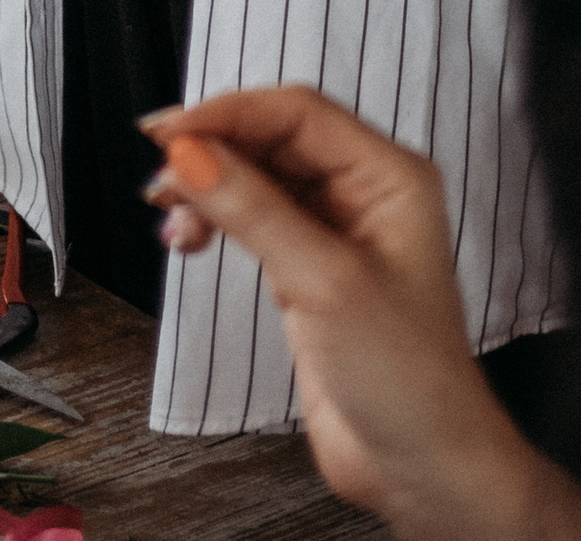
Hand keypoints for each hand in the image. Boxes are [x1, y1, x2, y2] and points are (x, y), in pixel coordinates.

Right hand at [141, 90, 580, 540]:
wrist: (420, 466)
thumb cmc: (407, 377)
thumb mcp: (324, 282)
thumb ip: (255, 212)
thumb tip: (192, 155)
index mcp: (389, 175)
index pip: (297, 114)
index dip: (229, 114)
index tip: (172, 132)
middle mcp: (364, 193)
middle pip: (273, 140)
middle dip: (213, 149)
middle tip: (160, 169)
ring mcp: (335, 233)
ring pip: (257, 180)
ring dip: (208, 187)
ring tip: (168, 211)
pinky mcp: (308, 273)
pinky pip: (253, 222)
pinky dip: (216, 221)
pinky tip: (190, 236)